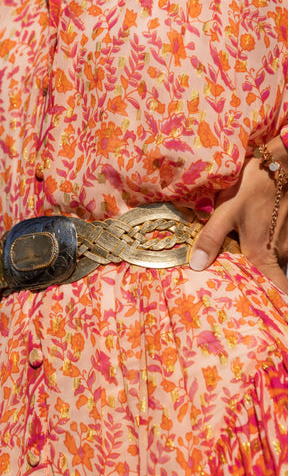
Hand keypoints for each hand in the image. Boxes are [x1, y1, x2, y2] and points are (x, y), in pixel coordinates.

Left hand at [189, 135, 287, 294]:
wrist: (282, 163)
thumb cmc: (252, 187)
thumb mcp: (225, 210)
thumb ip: (211, 238)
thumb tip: (197, 266)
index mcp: (262, 254)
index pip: (275, 291)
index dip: (269, 303)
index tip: (254, 312)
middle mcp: (279, 254)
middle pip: (270, 279)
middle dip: (256, 286)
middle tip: (236, 290)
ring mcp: (287, 243)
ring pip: (271, 262)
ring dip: (257, 266)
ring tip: (235, 266)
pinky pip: (274, 249)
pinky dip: (262, 251)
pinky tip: (247, 243)